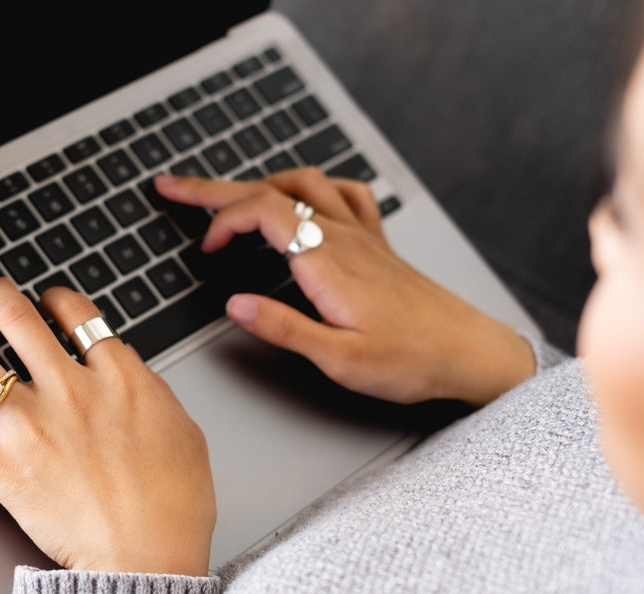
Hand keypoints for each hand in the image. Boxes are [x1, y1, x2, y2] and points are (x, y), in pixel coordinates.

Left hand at [0, 278, 215, 575]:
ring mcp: (31, 426)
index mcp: (117, 378)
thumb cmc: (176, 502)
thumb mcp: (183, 429)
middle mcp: (69, 390)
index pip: (77, 316)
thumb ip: (151, 392)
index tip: (49, 301)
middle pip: (20, 322)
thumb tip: (129, 374)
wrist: (149, 556)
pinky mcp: (1, 467)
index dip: (57, 300)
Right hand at [154, 168, 534, 405]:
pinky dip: (314, 187)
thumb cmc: (412, 360)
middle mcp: (342, 237)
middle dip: (215, 187)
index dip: (221, 220)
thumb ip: (284, 329)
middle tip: (175, 186)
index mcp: (326, 261)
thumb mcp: (340, 359)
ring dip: (261, 182)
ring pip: (304, 183)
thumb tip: (236, 306)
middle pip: (270, 190)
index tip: (204, 248)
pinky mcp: (377, 244)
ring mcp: (362, 236)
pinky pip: (345, 194)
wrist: (468, 352)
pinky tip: (306, 199)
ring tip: (232, 196)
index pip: (261, 212)